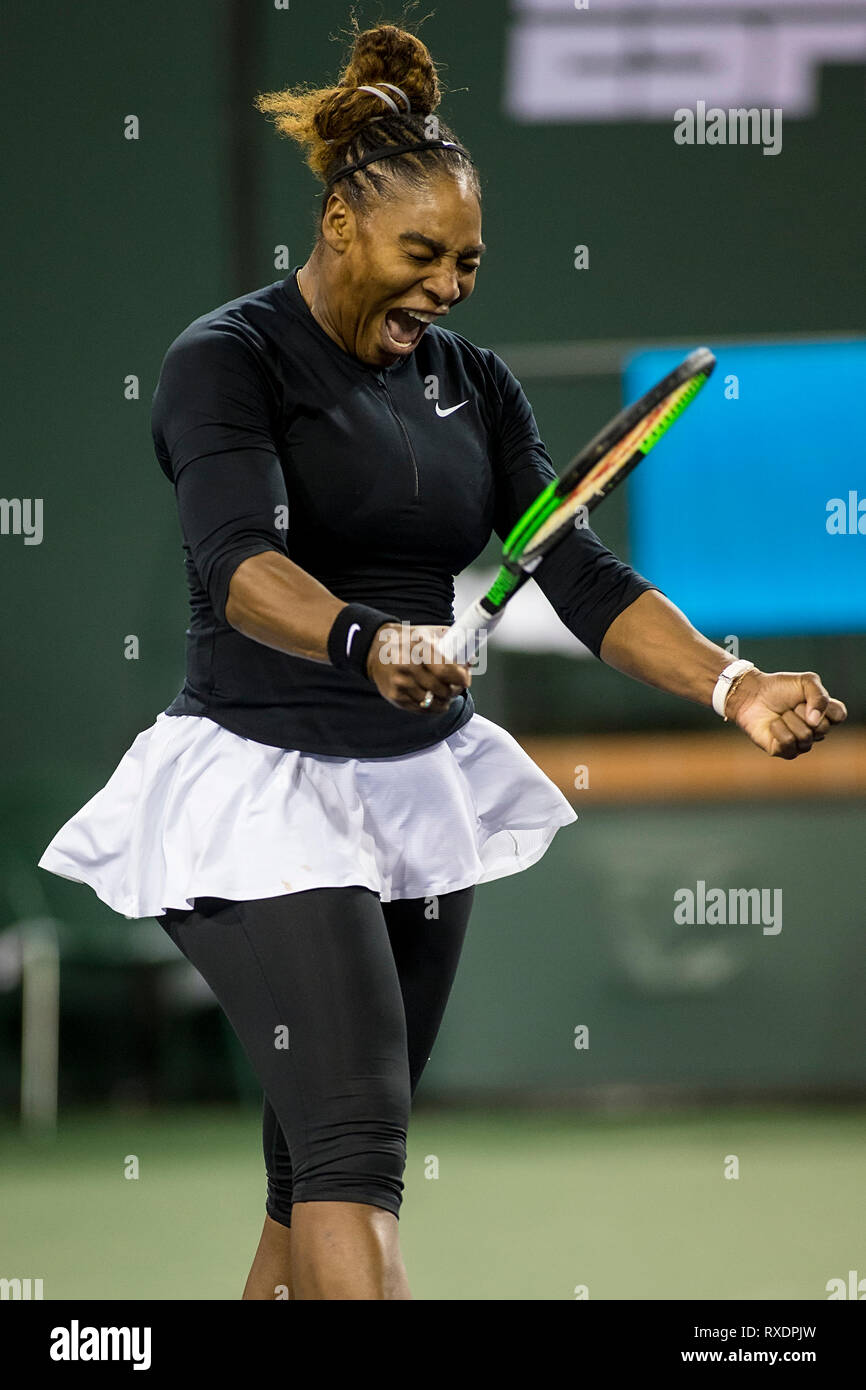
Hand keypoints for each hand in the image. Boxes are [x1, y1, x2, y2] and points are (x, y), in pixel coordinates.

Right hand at [366, 623, 470, 713]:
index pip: (447, 671)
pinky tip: (432, 699)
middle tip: (456, 687)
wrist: (375, 648)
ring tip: (444, 694)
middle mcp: (408, 666)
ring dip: (443, 701)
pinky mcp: (394, 696)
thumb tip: (472, 659)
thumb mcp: (429, 634)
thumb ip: (452, 643)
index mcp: (419, 647)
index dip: (461, 678)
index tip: (465, 679)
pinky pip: (420, 709)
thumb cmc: (409, 640)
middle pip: (442, 690)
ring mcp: (400, 683)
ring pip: (433, 703)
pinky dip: (430, 707)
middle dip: (454, 691)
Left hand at [725, 669, 847, 758]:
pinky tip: (773, 724)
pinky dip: (778, 729)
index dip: (825, 706)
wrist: (752, 694)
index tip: (808, 697)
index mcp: (824, 714)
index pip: (839, 716)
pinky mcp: (784, 751)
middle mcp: (815, 731)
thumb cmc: (779, 688)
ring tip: (781, 714)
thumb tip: (815, 721)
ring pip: (805, 736)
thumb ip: (819, 696)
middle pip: (822, 728)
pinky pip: (789, 742)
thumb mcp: (806, 681)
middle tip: (791, 706)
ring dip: (789, 720)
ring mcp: (801, 743)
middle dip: (802, 712)